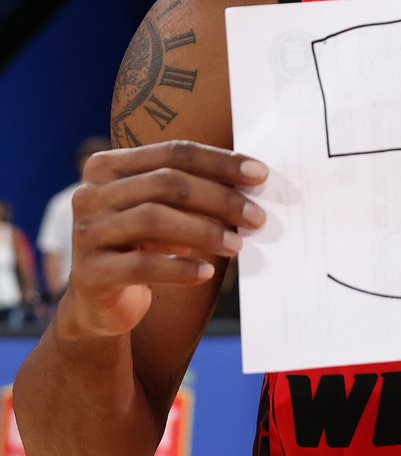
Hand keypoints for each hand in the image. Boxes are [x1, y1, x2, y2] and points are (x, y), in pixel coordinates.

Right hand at [60, 141, 267, 339]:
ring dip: (205, 231)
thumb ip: (193, 192)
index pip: (174, 152)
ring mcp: (85, 232)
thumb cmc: (143, 246)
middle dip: (220, 198)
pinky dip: (180, 267)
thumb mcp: (163, 211)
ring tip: (238, 245)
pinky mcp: (88, 273)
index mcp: (107, 166)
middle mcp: (90, 193)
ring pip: (154, 220)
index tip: (260, 174)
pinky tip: (207, 272)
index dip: (220, 161)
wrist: (101, 303)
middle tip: (256, 217)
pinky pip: (142, 265)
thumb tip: (253, 182)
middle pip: (167, 182)